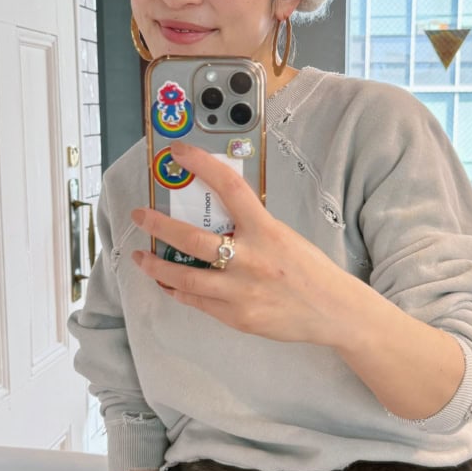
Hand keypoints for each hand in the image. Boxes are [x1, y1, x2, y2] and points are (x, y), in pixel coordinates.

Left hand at [131, 140, 358, 344]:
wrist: (331, 311)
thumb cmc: (309, 270)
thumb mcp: (283, 236)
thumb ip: (250, 227)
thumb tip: (214, 217)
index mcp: (266, 231)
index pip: (229, 188)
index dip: (201, 165)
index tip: (179, 153)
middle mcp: (251, 259)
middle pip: (191, 240)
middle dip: (159, 225)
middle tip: (140, 216)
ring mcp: (241, 292)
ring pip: (185, 278)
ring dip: (157, 266)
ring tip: (142, 257)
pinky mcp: (236, 317)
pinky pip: (197, 302)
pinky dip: (178, 290)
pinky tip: (168, 282)